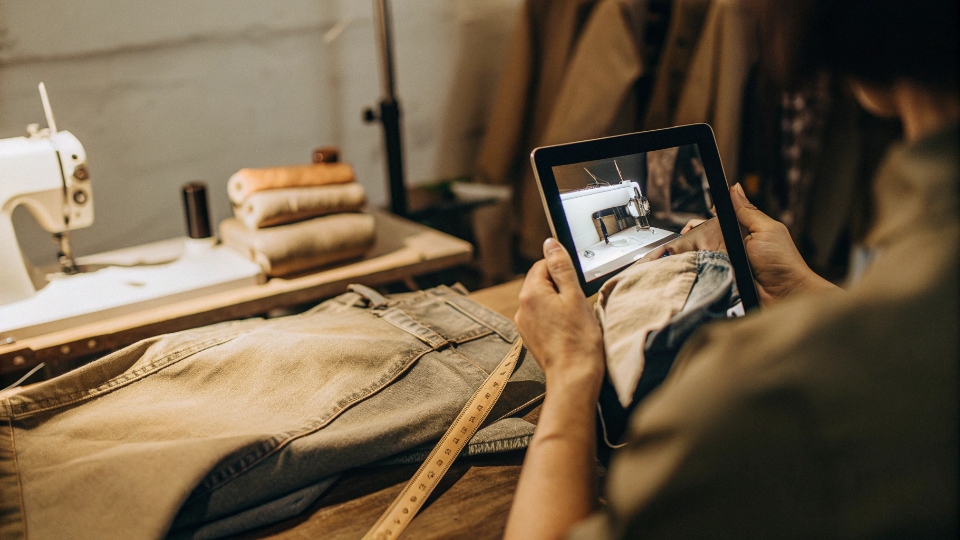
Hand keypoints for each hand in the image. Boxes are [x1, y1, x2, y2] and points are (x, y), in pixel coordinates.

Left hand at [515, 238, 604, 395]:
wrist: (574, 376)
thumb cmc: (579, 338)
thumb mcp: (574, 295)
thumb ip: (561, 266)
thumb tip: (550, 243)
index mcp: (531, 293)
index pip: (543, 265)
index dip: (562, 270)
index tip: (576, 283)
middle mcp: (522, 307)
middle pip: (541, 282)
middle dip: (560, 287)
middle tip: (578, 302)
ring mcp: (524, 324)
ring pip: (542, 300)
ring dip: (557, 303)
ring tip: (574, 318)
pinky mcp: (530, 336)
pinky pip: (541, 317)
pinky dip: (554, 318)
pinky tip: (567, 329)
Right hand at [644, 184, 838, 305]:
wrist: (785, 295)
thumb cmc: (782, 261)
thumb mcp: (765, 229)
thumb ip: (746, 211)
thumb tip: (734, 187)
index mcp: (741, 232)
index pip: (713, 223)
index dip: (699, 223)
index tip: (689, 226)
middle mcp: (730, 248)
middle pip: (702, 239)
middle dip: (690, 237)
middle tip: (684, 239)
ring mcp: (725, 266)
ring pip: (700, 257)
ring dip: (690, 254)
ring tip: (680, 253)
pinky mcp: (722, 282)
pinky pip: (704, 274)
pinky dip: (696, 271)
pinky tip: (687, 267)